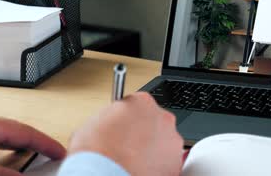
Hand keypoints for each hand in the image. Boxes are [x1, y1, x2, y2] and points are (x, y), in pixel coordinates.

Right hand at [68, 92, 183, 175]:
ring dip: (152, 150)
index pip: (138, 106)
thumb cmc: (96, 152)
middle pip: (154, 122)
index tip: (124, 128)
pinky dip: (158, 167)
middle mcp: (162, 118)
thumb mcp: (94, 122)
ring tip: (134, 162)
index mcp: (142, 102)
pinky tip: (142, 171)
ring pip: (164, 143)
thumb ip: (110, 118)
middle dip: (143, 133)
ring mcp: (173, 141)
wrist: (105, 174)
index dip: (128, 119)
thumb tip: (109, 126)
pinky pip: (167, 162)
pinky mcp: (176, 163)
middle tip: (128, 146)